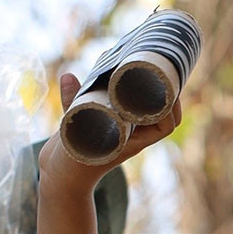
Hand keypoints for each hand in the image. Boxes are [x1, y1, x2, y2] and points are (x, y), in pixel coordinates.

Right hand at [37, 72, 182, 197]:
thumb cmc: (72, 163)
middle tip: (158, 63)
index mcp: (135, 142)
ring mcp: (125, 125)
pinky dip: (129, 83)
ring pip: (147, 103)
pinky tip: (123, 63)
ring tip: (145, 58)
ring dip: (150, 84)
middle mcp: (134, 133)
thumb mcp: (73, 135)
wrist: (63, 175)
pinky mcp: (113, 117)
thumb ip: (72, 105)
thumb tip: (67, 76)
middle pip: (162, 111)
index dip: (169, 108)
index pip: (165, 126)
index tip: (162, 88)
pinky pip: (129, 99)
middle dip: (164, 88)